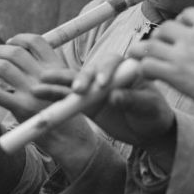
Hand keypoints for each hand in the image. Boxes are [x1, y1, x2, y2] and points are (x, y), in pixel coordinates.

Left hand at [0, 34, 65, 123]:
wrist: (71, 136)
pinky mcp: (23, 108)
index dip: (19, 39)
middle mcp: (45, 75)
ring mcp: (33, 91)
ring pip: (3, 68)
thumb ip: (48, 70)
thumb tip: (25, 56)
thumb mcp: (64, 83)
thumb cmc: (64, 109)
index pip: (36, 41)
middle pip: (16, 52)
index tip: (9, 42)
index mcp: (57, 66)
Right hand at [33, 54, 175, 149]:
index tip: (103, 85)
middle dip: (81, 78)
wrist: (148, 131)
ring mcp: (95, 87)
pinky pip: (67, 97)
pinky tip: (39, 94)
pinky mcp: (85, 101)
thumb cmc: (153, 114)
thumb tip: (114, 96)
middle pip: (91, 70)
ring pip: (74, 81)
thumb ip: (132, 100)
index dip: (106, 70)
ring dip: (59, 83)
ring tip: (41, 86)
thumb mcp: (149, 107)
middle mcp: (108, 74)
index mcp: (126, 69)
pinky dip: (54, 95)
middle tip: (77, 90)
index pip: (114, 63)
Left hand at [128, 7, 193, 120]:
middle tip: (161, 52)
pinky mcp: (177, 75)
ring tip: (145, 61)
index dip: (180, 25)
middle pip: (164, 28)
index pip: (186, 14)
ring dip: (145, 52)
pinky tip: (151, 77)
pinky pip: (148, 66)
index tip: (180, 37)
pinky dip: (145, 70)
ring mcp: (184, 54)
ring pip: (149, 44)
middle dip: (161, 39)